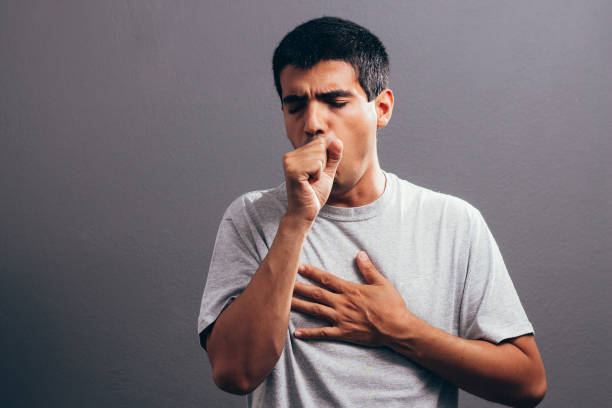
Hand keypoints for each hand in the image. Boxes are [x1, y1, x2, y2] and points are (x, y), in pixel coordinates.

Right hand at [283, 135, 342, 222]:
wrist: (305, 212)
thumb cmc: (314, 194)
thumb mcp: (327, 172)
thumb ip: (333, 157)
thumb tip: (337, 141)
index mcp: (295, 154)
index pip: (320, 142)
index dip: (324, 160)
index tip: (315, 174)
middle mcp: (289, 156)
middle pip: (320, 146)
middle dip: (322, 164)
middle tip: (312, 179)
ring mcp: (289, 162)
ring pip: (319, 155)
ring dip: (320, 171)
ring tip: (310, 182)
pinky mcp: (293, 171)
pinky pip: (317, 164)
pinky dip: (318, 175)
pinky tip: (309, 184)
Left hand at [291, 251, 415, 346]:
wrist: (397, 329)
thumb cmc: (392, 306)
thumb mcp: (382, 283)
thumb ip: (368, 269)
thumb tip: (360, 253)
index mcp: (350, 290)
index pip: (326, 279)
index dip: (311, 272)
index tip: (298, 266)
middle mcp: (342, 303)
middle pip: (316, 293)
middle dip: (298, 287)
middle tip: (282, 282)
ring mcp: (341, 319)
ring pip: (315, 310)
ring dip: (298, 306)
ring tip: (282, 303)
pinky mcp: (343, 333)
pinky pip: (323, 333)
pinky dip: (309, 333)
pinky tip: (296, 334)